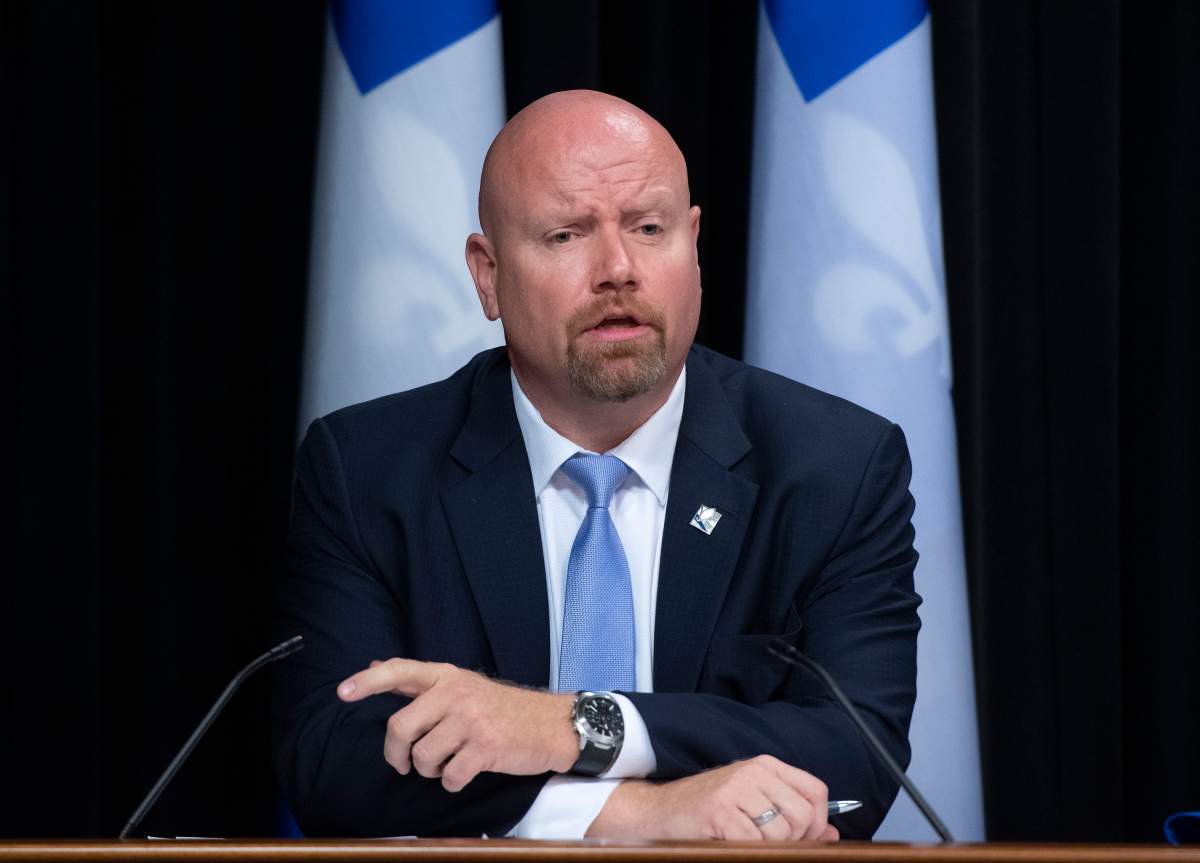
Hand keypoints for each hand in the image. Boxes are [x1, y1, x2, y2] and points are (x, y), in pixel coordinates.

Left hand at [337, 658, 577, 791]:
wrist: (549, 724)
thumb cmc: (500, 708)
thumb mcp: (462, 685)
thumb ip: (420, 680)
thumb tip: (377, 665)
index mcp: (447, 676)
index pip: (400, 672)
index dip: (368, 682)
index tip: (342, 693)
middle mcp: (456, 694)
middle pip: (399, 727)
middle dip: (395, 755)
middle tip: (404, 764)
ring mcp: (471, 720)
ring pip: (422, 757)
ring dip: (429, 770)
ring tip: (448, 762)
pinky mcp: (486, 747)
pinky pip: (449, 777)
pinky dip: (452, 782)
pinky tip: (465, 772)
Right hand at [587, 755, 838, 841]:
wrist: (661, 810)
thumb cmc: (710, 809)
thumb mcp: (754, 803)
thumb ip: (792, 814)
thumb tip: (832, 834)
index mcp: (766, 766)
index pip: (816, 791)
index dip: (818, 821)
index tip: (805, 837)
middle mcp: (754, 772)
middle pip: (803, 815)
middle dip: (794, 840)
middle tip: (769, 844)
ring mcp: (736, 789)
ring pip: (781, 833)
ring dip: (768, 847)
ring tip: (746, 841)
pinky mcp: (720, 811)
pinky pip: (754, 843)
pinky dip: (747, 849)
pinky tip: (730, 842)